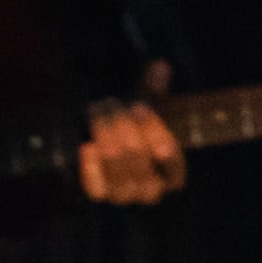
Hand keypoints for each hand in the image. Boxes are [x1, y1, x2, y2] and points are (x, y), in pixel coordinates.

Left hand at [78, 60, 187, 206]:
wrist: (110, 159)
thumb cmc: (136, 133)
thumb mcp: (148, 113)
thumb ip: (155, 92)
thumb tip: (159, 65)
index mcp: (173, 175)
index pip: (170, 155)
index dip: (154, 129)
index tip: (139, 106)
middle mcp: (153, 191)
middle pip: (138, 154)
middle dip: (123, 125)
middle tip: (111, 104)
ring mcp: (126, 196)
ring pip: (116, 164)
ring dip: (105, 135)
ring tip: (98, 114)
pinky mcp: (101, 197)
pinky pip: (96, 184)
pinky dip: (91, 166)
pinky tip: (87, 147)